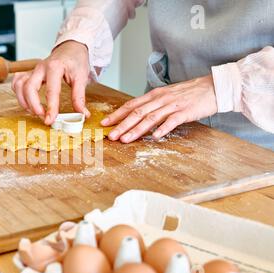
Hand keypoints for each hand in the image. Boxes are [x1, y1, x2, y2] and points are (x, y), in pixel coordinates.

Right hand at [12, 40, 90, 124]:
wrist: (70, 47)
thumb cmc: (75, 60)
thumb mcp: (81, 77)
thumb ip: (79, 96)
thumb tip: (82, 114)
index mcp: (55, 67)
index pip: (51, 91)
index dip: (50, 108)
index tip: (50, 120)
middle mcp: (41, 67)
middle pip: (29, 88)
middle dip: (33, 106)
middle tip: (42, 117)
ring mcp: (33, 70)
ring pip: (19, 85)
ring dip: (24, 101)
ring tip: (34, 111)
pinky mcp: (30, 73)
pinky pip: (17, 82)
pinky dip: (18, 93)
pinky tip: (26, 101)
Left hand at [101, 75, 218, 142]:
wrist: (213, 87)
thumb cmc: (188, 94)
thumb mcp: (166, 96)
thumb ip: (152, 105)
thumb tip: (136, 115)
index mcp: (154, 95)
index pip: (131, 105)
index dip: (117, 114)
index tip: (105, 123)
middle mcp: (160, 99)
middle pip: (137, 112)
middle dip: (122, 125)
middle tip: (110, 136)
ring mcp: (172, 105)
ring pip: (150, 118)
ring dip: (136, 130)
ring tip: (125, 139)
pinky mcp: (185, 112)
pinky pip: (171, 121)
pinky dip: (162, 129)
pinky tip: (154, 137)